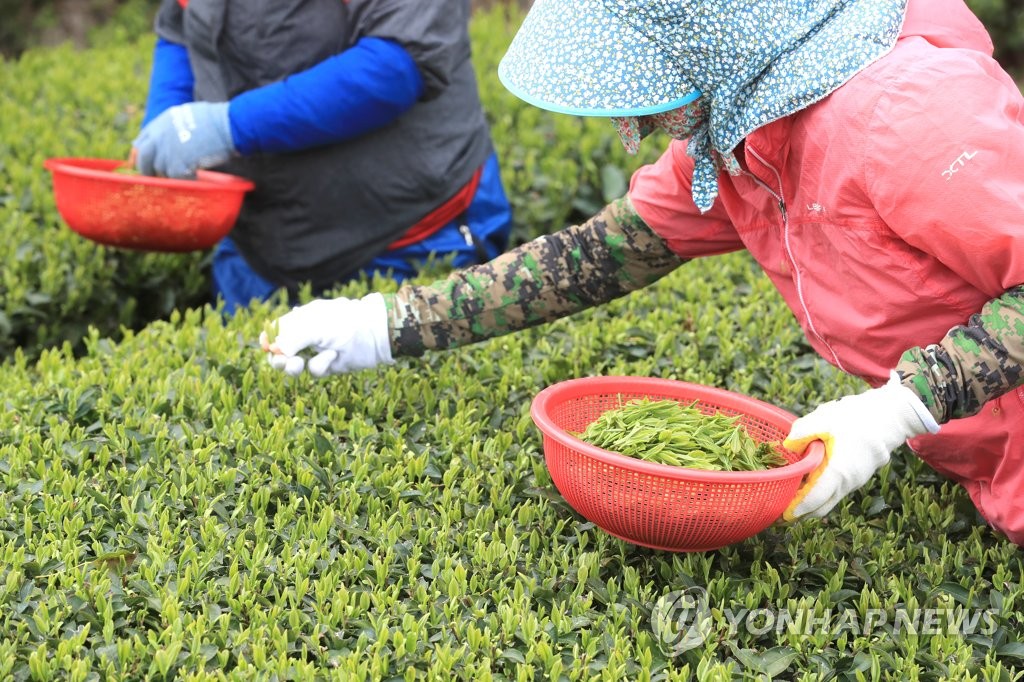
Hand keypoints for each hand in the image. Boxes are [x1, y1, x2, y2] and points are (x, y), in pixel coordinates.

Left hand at [132, 102, 234, 177]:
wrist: (226, 125)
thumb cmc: (214, 119)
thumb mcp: (185, 115)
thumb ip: (172, 128)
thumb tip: (169, 139)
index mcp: (159, 125)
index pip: (140, 144)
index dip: (144, 155)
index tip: (150, 162)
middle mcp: (158, 138)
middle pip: (143, 160)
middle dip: (149, 170)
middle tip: (160, 176)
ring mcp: (166, 153)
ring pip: (160, 171)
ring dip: (171, 175)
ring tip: (185, 174)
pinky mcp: (177, 166)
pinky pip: (176, 179)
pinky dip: (186, 180)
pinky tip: (196, 177)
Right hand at [259, 293, 392, 376]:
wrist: (375, 334)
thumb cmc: (344, 323)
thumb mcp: (314, 326)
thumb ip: (292, 337)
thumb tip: (274, 350)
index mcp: (300, 319)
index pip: (276, 331)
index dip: (269, 340)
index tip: (267, 347)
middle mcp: (306, 336)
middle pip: (281, 353)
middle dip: (278, 359)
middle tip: (282, 362)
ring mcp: (317, 351)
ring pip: (295, 366)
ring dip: (295, 366)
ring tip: (299, 363)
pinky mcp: (329, 365)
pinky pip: (315, 370)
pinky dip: (322, 364)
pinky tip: (333, 356)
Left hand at [783, 372, 939, 519]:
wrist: (889, 416)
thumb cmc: (855, 417)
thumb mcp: (823, 419)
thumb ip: (801, 433)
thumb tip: (787, 447)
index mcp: (838, 471)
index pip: (815, 499)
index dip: (796, 509)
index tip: (780, 515)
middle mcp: (848, 483)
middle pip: (821, 508)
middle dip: (800, 514)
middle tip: (777, 515)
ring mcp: (854, 482)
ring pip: (828, 502)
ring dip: (809, 505)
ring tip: (786, 502)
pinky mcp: (856, 477)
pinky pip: (834, 492)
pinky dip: (819, 496)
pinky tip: (803, 488)